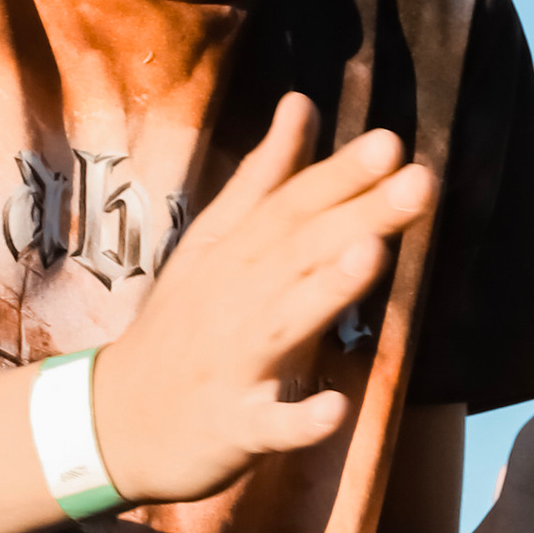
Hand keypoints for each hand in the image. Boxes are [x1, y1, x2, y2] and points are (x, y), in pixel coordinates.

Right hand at [90, 96, 435, 506]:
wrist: (115, 423)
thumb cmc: (180, 327)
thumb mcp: (211, 245)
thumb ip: (262, 180)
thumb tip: (301, 103)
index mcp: (232, 256)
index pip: (289, 206)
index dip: (338, 175)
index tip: (389, 142)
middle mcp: (232, 302)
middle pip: (297, 253)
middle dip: (357, 216)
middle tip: (418, 181)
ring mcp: (232, 366)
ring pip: (283, 323)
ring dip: (327, 290)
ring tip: (373, 254)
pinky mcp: (233, 429)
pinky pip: (268, 425)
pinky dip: (297, 419)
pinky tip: (333, 408)